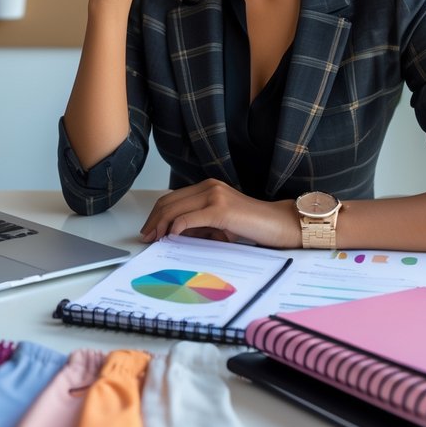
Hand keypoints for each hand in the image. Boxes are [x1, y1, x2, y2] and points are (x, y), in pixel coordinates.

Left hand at [140, 179, 301, 248]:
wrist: (279, 224)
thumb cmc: (252, 226)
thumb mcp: (220, 224)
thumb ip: (199, 225)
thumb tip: (173, 234)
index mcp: (208, 187)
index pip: (172, 198)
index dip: (156, 214)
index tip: (149, 230)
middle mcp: (209, 187)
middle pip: (169, 202)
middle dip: (153, 220)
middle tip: (146, 237)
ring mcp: (214, 196)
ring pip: (175, 209)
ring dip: (161, 226)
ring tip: (155, 239)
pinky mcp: (220, 209)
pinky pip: (189, 219)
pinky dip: (176, 229)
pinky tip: (171, 237)